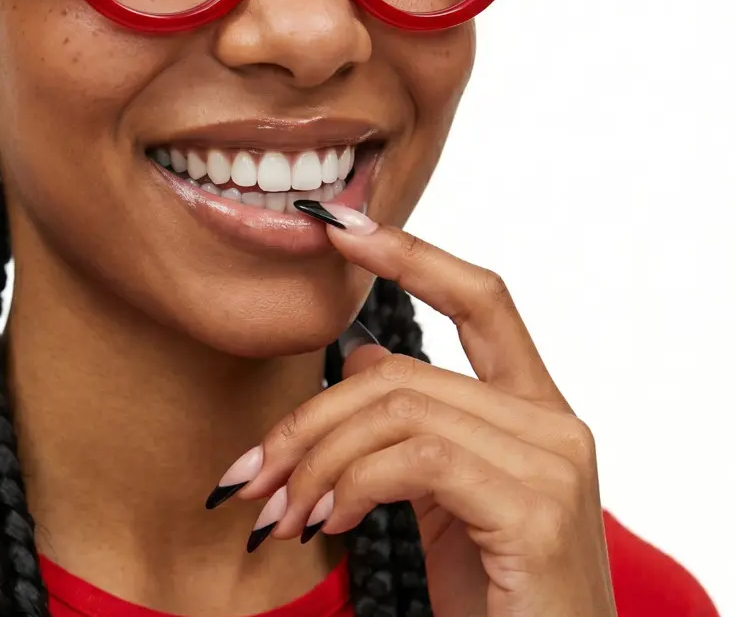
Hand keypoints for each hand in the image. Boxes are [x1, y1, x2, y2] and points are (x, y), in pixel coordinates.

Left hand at [213, 211, 617, 616]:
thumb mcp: (442, 500)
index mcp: (536, 410)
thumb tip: (360, 357)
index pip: (482, 297)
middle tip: (250, 475)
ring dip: (314, 461)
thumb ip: (413, 425)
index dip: (411, 253)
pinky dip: (351, 484)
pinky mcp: (535, 507)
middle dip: (308, 420)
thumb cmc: (494, 598)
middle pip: (401, 372)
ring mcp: (552, 461)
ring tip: (280, 514)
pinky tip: (328, 523)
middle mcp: (555, 422)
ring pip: (396, 409)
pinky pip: (414, 457)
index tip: (339, 225)